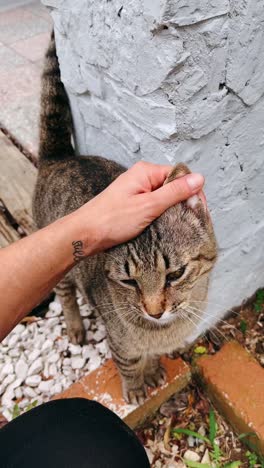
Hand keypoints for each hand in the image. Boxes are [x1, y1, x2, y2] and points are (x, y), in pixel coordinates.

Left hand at [75, 161, 204, 253]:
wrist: (85, 234)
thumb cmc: (112, 220)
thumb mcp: (149, 206)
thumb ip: (175, 192)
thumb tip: (199, 178)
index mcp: (146, 171)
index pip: (179, 175)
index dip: (191, 191)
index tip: (198, 211)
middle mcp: (142, 178)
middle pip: (173, 186)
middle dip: (183, 203)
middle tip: (190, 222)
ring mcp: (137, 192)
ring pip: (164, 199)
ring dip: (172, 211)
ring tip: (178, 227)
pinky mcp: (133, 205)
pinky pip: (154, 207)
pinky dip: (161, 217)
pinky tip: (165, 228)